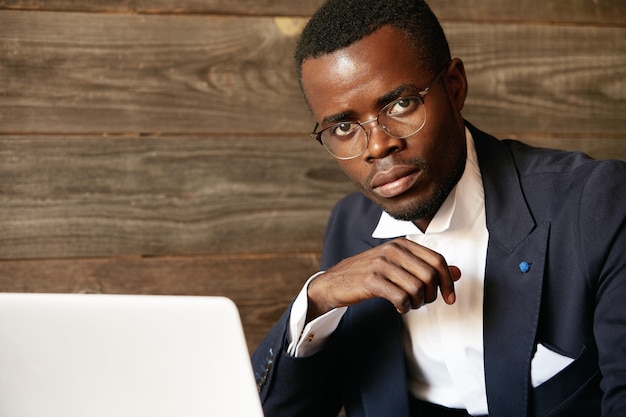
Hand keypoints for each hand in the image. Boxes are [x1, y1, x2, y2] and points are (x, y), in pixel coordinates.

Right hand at [306, 238, 460, 320]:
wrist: (335, 282)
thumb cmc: (368, 274)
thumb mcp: (399, 266)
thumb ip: (426, 267)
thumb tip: (457, 273)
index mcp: (402, 244)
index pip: (437, 260)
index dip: (448, 282)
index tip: (449, 298)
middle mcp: (393, 250)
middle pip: (430, 275)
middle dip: (433, 295)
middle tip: (424, 303)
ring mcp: (381, 264)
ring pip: (416, 287)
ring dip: (418, 302)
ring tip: (409, 304)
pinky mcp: (371, 280)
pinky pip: (400, 297)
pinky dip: (404, 307)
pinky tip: (399, 307)